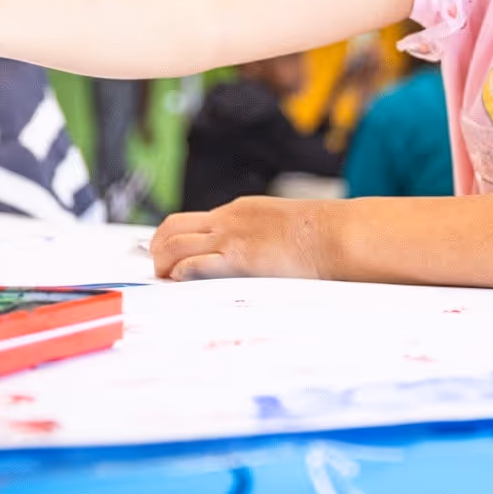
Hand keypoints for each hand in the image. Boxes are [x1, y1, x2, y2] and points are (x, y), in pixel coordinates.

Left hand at [148, 197, 335, 280]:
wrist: (334, 234)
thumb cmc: (319, 233)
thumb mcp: (282, 224)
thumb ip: (262, 235)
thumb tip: (262, 254)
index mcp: (240, 211)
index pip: (193, 221)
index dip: (175, 239)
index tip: (170, 255)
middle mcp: (228, 220)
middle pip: (173, 226)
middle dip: (158, 247)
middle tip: (158, 267)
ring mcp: (230, 237)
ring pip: (174, 244)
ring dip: (161, 263)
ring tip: (163, 281)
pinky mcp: (236, 258)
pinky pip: (192, 264)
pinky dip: (178, 273)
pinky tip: (178, 282)